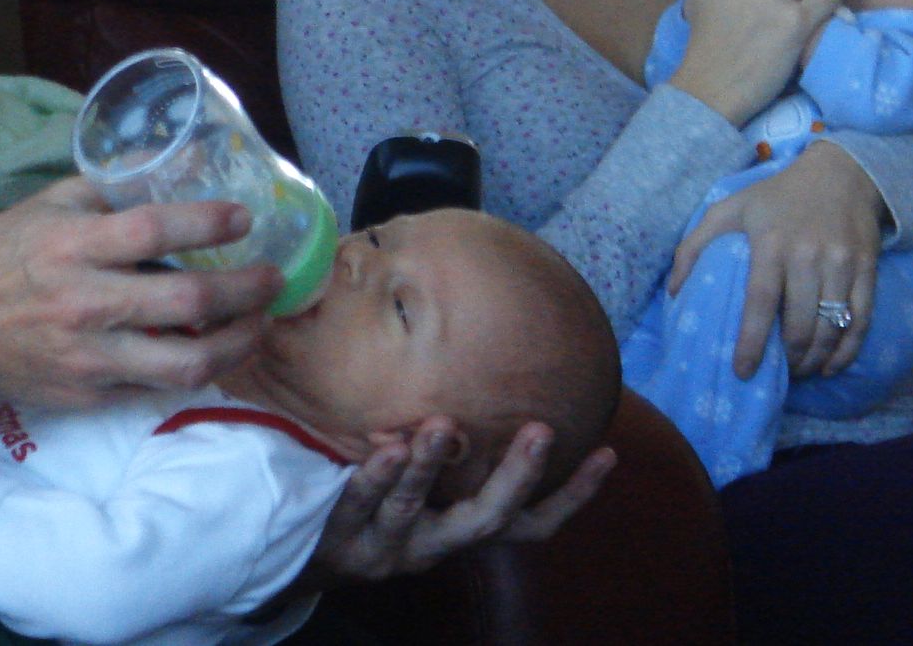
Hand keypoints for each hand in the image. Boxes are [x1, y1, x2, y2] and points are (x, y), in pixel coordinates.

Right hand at [0, 175, 280, 406]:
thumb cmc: (3, 257)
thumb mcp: (48, 206)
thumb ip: (111, 188)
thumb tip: (179, 160)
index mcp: (73, 244)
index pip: (154, 229)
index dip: (208, 223)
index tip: (243, 219)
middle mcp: (85, 301)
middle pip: (186, 299)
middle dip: (244, 289)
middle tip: (273, 278)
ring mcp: (89, 356)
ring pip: (185, 361)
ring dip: (236, 343)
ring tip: (258, 325)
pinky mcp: (89, 395)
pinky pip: (156, 388)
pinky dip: (193, 371)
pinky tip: (213, 352)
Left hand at [301, 417, 615, 585]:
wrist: (305, 550)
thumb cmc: (377, 497)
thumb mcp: (423, 480)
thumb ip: (454, 441)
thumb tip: (489, 361)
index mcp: (462, 529)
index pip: (531, 523)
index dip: (573, 495)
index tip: (606, 453)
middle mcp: (436, 544)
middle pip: (487, 519)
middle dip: (517, 476)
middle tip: (539, 430)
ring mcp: (389, 546)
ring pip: (414, 509)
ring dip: (429, 467)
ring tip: (440, 427)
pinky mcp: (343, 541)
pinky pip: (359, 505)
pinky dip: (375, 476)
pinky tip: (384, 445)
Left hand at [669, 140, 882, 378]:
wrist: (841, 174)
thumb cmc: (777, 196)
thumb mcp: (729, 208)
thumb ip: (695, 246)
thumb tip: (675, 292)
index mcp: (770, 243)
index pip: (760, 303)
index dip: (752, 342)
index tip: (743, 371)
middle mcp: (808, 256)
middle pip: (800, 324)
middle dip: (788, 358)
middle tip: (775, 371)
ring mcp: (842, 264)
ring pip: (832, 328)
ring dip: (815, 359)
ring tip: (800, 370)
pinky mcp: (867, 270)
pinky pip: (861, 321)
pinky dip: (847, 351)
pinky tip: (831, 365)